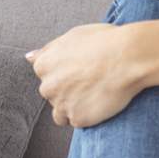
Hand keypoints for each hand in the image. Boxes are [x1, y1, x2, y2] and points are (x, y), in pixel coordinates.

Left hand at [26, 23, 142, 128]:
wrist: (130, 56)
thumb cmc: (105, 41)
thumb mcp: (74, 36)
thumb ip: (49, 50)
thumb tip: (29, 57)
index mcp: (44, 65)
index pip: (47, 76)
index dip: (67, 72)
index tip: (83, 68)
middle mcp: (48, 86)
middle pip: (53, 94)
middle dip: (69, 91)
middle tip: (93, 80)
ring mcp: (62, 104)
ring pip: (61, 113)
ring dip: (74, 107)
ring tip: (96, 93)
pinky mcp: (78, 119)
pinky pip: (78, 121)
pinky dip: (88, 115)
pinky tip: (101, 101)